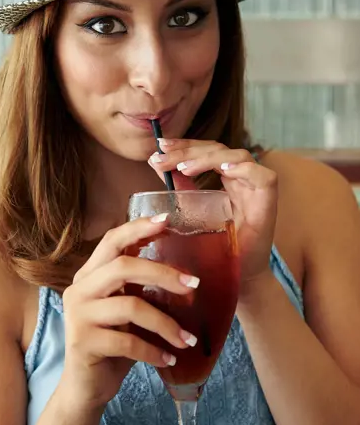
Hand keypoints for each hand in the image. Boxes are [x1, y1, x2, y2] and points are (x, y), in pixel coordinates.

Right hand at [60, 216, 198, 410]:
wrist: (85, 388)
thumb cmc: (113, 344)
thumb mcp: (126, 310)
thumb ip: (141, 288)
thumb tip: (186, 274)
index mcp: (90, 275)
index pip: (112, 241)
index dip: (138, 228)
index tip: (167, 221)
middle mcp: (79, 289)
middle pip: (123, 267)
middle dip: (162, 273)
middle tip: (194, 284)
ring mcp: (78, 315)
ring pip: (130, 306)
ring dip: (166, 323)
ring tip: (187, 340)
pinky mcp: (83, 343)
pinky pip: (127, 342)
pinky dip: (154, 351)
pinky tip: (169, 359)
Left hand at [148, 139, 277, 285]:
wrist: (239, 278)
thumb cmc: (219, 248)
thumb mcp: (192, 213)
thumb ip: (179, 187)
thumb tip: (155, 162)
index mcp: (227, 179)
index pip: (206, 151)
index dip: (184, 145)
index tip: (159, 146)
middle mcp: (243, 179)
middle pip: (218, 149)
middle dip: (189, 149)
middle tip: (164, 154)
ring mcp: (257, 188)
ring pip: (238, 156)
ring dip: (209, 158)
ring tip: (184, 167)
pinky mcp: (269, 202)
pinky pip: (263, 176)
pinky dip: (244, 169)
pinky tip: (223, 170)